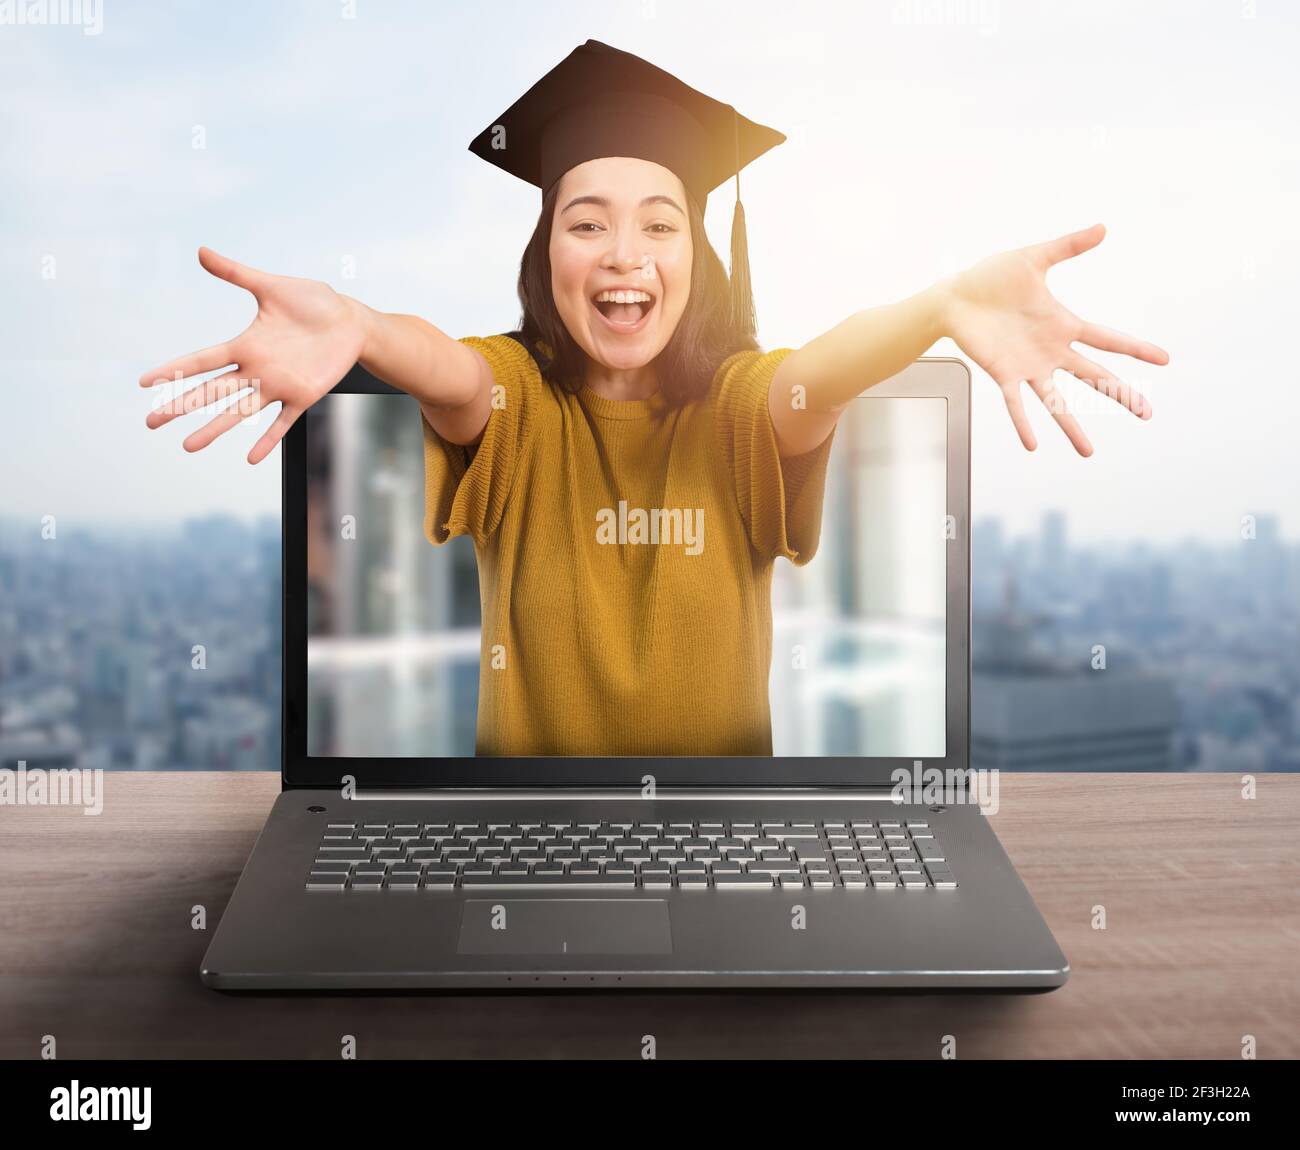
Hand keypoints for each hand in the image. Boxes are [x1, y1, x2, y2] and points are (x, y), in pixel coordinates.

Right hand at [139, 247, 367, 463]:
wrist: (352, 323)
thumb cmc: (315, 303)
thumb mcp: (273, 287)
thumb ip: (237, 273)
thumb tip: (201, 251)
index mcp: (246, 344)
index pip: (201, 359)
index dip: (174, 369)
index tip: (145, 381)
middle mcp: (257, 368)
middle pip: (210, 391)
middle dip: (180, 406)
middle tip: (151, 421)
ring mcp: (279, 385)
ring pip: (239, 412)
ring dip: (214, 429)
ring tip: (189, 446)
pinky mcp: (304, 396)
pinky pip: (283, 423)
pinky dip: (269, 440)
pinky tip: (251, 458)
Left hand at [942, 223, 1168, 455]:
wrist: (955, 297)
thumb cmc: (991, 278)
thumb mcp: (1033, 259)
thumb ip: (1068, 246)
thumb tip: (1103, 228)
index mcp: (1063, 325)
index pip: (1108, 339)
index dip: (1136, 349)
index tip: (1164, 359)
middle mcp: (1052, 351)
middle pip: (1094, 377)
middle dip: (1121, 394)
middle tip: (1147, 413)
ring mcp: (1028, 367)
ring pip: (1056, 401)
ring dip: (1071, 427)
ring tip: (1088, 452)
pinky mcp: (1003, 374)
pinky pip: (1015, 404)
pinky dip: (1023, 423)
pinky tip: (1032, 444)